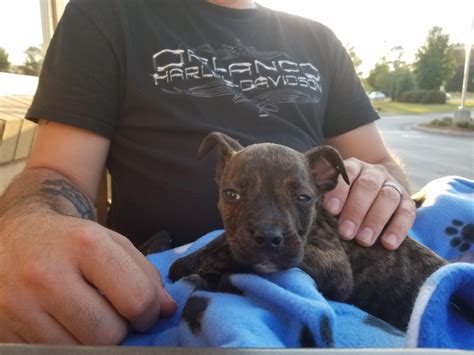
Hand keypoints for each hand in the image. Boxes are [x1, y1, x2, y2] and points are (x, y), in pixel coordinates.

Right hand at [0, 213, 176, 343]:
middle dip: (120, 330)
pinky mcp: (4, 330)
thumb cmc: (71, 240)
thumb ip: (145, 274)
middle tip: (115, 315)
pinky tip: (65, 324)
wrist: (15, 236)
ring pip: (80, 352)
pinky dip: (67, 346)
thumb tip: (167, 310)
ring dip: (93, 341)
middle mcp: (47, 274)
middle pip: (108, 334)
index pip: (135, 298)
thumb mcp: (112, 242)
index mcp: (84, 244)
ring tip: (88, 317)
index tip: (145, 312)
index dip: (149, 313)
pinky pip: (50, 354)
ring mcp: (19, 305)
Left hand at [323, 158, 415, 249]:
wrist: (377, 190)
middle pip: (367, 186)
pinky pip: (407, 212)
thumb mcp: (335, 193)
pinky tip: (388, 244)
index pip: (347, 173)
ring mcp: (392, 185)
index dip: (339, 191)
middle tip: (345, 232)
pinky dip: (398, 228)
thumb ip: (327, 199)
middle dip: (355, 210)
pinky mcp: (407, 201)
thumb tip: (311, 210)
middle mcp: (374, 173)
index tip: (331, 209)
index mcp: (353, 167)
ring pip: (388, 197)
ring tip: (364, 240)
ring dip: (375, 220)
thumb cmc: (345, 198)